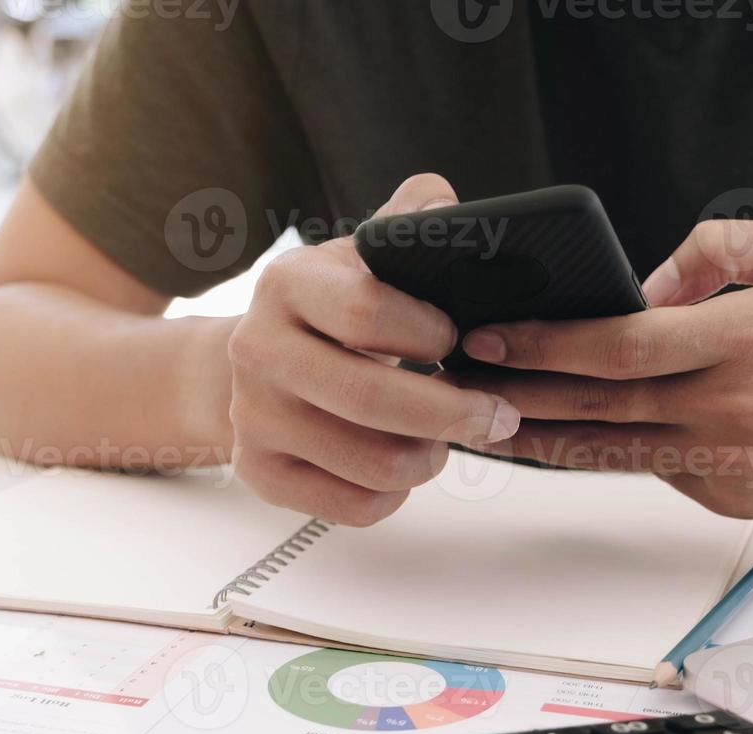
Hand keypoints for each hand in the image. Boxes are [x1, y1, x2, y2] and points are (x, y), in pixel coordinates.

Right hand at [228, 174, 522, 525]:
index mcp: (288, 283)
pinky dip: (395, 495)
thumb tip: (449, 208)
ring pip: (372, 463)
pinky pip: (352, 506)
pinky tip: (403, 465)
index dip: (429, 333)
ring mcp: (253, 416)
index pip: (365, 311)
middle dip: (454, 411)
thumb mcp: (364, 253)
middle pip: (371, 399)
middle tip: (499, 413)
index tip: (457, 339)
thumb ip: (410, 220)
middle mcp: (256, 349)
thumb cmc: (333, 309)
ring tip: (447, 438)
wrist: (259, 362)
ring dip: (429, 457)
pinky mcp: (260, 471)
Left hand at [450, 219, 752, 518]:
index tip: (491, 337)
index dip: (544, 345)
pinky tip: (567, 434)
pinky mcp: (728, 496)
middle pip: (596, 406)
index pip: (618, 346)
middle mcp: (730, 406)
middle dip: (517, 394)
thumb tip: (644, 281)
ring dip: (540, 439)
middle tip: (460, 383)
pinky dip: (612, 450)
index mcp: (743, 340)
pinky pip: (654, 468)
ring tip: (487, 421)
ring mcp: (726, 460)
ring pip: (611, 451)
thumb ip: (718, 248)